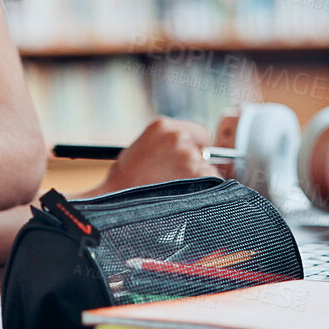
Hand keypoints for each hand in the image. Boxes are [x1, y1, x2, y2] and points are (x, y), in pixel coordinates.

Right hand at [87, 117, 223, 195]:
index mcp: (163, 126)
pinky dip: (202, 193)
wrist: (116, 201)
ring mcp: (188, 156)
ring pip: (208, 170)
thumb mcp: (142, 149)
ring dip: (197, 181)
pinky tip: (181, 198)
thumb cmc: (124, 182)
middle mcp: (178, 137)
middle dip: (194, 165)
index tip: (192, 159)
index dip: (196, 148)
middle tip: (175, 181)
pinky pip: (212, 185)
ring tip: (173, 192)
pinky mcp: (197, 176)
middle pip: (204, 152)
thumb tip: (190, 151)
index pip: (200, 133)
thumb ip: (167, 145)